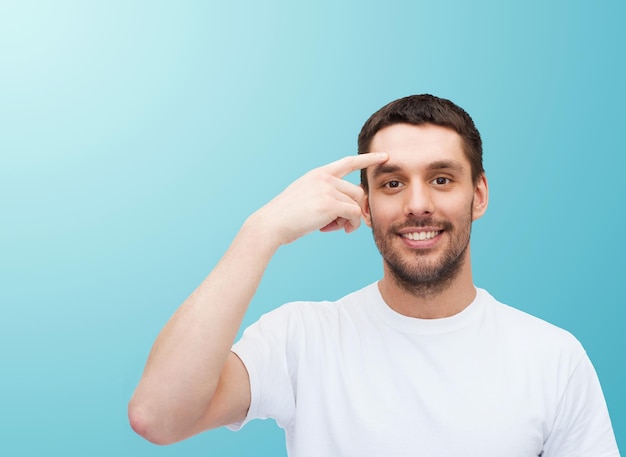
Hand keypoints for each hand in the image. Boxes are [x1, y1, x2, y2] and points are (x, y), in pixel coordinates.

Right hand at [251, 153, 387, 245]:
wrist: (271, 224)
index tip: (384, 156)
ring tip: (336, 228)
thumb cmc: (287, 217)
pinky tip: (337, 230)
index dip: (367, 159)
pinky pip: (353, 214)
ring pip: (356, 204)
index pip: (348, 162)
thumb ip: (326, 196)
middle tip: (341, 225)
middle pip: (356, 191)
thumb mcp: (306, 197)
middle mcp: (324, 177)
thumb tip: (351, 209)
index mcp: (318, 174)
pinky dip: (350, 224)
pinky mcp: (330, 204)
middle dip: (353, 209)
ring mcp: (327, 189)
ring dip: (350, 219)